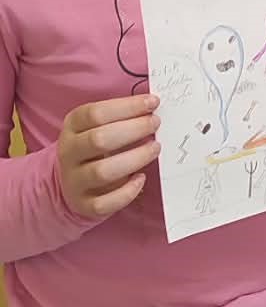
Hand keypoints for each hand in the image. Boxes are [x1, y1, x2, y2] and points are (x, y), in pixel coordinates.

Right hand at [57, 95, 160, 220]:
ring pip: (102, 171)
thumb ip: (120, 117)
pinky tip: (141, 178)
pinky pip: (105, 203)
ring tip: (155, 148)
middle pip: (98, 140)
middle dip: (133, 129)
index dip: (127, 107)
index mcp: (72, 127)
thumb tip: (152, 104)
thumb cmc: (94, 148)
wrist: (71, 184)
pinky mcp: (85, 204)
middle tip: (155, 123)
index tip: (152, 102)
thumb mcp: (97, 127)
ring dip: (134, 158)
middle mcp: (69, 153)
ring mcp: (75, 181)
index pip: (95, 113)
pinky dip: (127, 192)